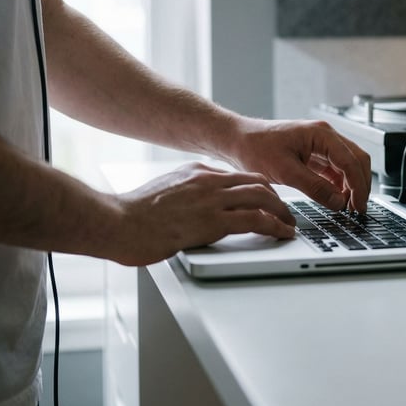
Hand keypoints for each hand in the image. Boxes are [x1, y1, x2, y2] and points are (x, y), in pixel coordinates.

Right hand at [111, 162, 295, 265]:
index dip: (260, 188)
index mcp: (196, 171)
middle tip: (286, 212)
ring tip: (290, 225)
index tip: (270, 199)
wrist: (115, 222)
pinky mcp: (213, 221)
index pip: (239, 175)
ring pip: (263, 197)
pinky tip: (282, 233)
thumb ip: (185, 192)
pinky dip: (275, 226)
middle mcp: (208, 180)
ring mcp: (212, 199)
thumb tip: (197, 204)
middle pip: (258, 182)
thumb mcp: (164, 191)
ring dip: (283, 212)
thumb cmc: (132, 215)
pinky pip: (256, 219)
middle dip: (277, 198)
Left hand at [228, 118, 371, 212]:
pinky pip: (336, 169)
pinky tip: (337, 198)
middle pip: (357, 160)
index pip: (351, 161)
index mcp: (321, 134)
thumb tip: (338, 202)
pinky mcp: (315, 154)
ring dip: (352, 185)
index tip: (358, 206)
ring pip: (349, 165)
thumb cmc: (256, 148)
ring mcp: (322, 144)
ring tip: (348, 207)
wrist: (238, 141)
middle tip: (358, 209)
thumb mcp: (285, 171)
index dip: (358, 186)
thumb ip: (315, 187)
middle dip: (361, 185)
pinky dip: (340, 184)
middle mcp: (326, 136)